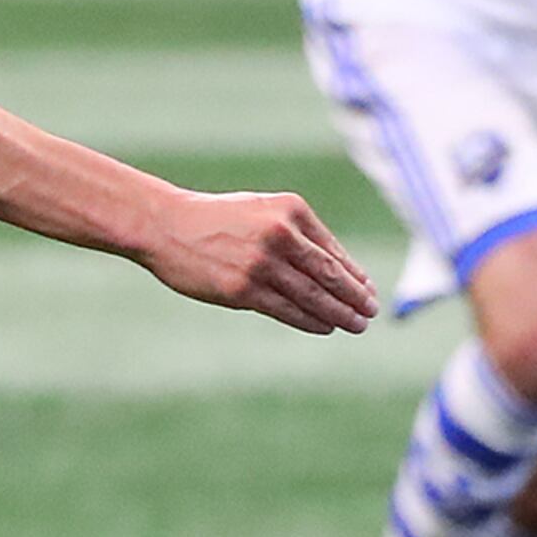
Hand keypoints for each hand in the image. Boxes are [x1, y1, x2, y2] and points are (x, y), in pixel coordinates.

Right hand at [140, 188, 379, 333]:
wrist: (166, 225)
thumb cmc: (217, 219)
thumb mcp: (262, 211)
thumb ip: (297, 235)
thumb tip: (337, 269)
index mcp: (291, 210)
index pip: (332, 250)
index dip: (354, 275)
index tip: (368, 290)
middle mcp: (281, 235)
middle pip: (330, 275)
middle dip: (355, 297)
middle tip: (370, 312)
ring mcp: (262, 264)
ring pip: (313, 296)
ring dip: (340, 314)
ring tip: (356, 324)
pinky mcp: (243, 290)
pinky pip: (287, 310)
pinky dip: (311, 321)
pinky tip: (324, 326)